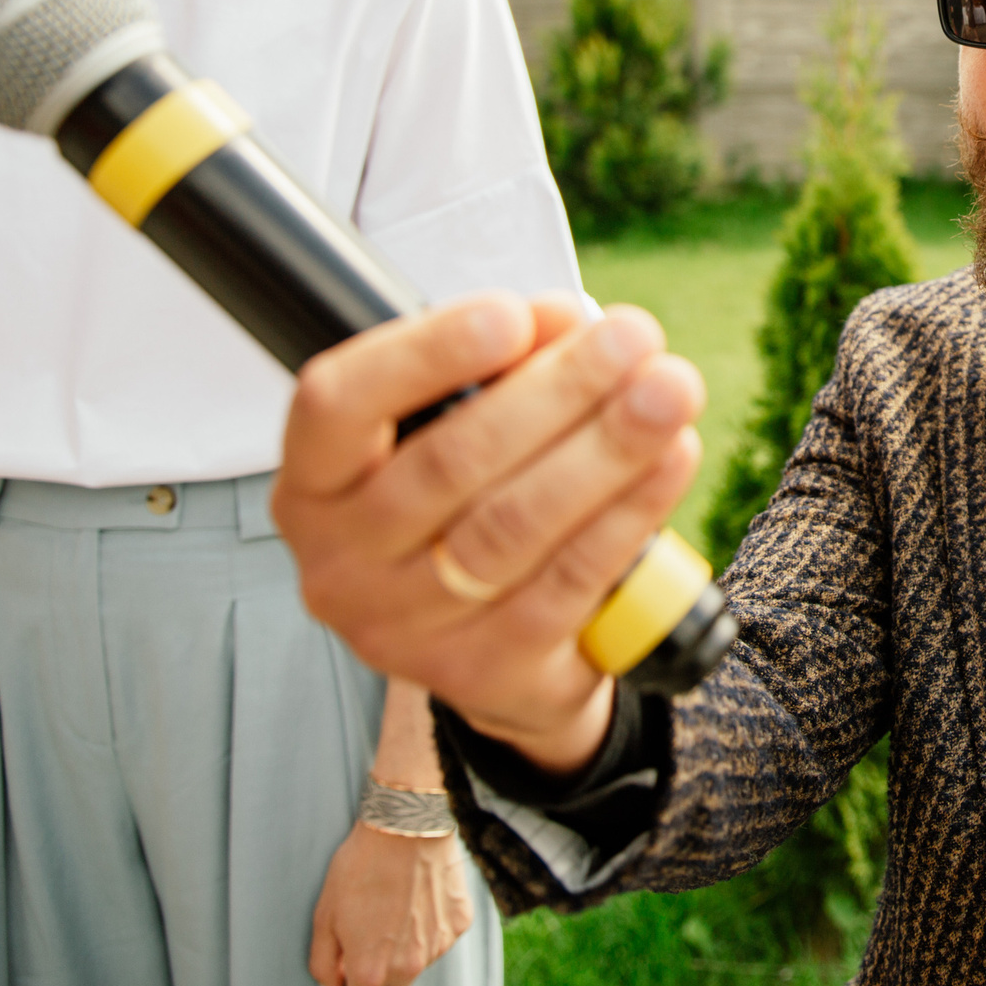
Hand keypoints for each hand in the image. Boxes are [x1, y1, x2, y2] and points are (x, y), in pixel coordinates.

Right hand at [273, 291, 706, 767]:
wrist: (488, 642)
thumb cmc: (468, 504)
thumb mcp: (456, 427)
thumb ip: (503, 366)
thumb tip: (566, 324)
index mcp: (315, 483)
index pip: (339, 404)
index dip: (426, 354)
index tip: (513, 314)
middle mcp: (340, 563)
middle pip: (451, 463)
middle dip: (558, 390)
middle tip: (634, 337)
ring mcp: (405, 629)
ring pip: (513, 527)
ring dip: (606, 449)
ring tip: (669, 392)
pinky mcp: (485, 672)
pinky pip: (567, 583)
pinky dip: (628, 514)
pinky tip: (671, 460)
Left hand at [307, 823, 472, 985]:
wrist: (406, 827)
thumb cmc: (360, 868)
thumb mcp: (324, 915)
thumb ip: (323, 963)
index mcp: (371, 970)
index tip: (351, 961)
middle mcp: (409, 966)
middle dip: (381, 967)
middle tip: (373, 928)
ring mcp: (439, 945)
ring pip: (419, 961)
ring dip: (408, 945)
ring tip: (397, 904)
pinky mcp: (459, 922)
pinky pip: (442, 936)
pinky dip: (431, 923)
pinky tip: (419, 894)